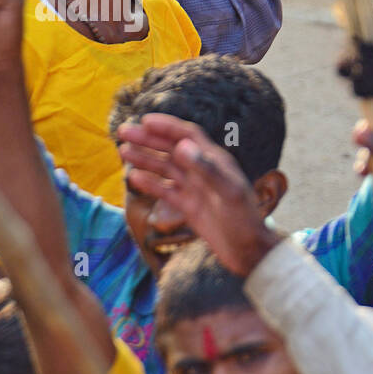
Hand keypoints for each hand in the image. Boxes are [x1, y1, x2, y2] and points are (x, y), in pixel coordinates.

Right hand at [115, 113, 280, 276]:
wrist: (249, 253)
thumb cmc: (245, 221)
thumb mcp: (228, 193)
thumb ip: (207, 170)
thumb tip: (182, 146)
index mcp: (216, 162)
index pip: (188, 136)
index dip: (167, 126)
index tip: (144, 120)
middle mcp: (204, 172)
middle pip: (172, 149)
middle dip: (149, 139)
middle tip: (123, 131)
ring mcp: (196, 190)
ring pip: (166, 168)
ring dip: (146, 158)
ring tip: (123, 151)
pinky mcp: (189, 208)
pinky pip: (166, 191)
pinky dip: (150, 183)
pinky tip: (134, 177)